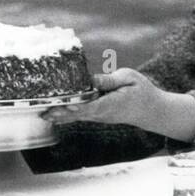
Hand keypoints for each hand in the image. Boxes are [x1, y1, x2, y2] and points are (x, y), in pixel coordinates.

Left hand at [42, 68, 194, 140]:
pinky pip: (81, 116)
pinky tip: (55, 116)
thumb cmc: (142, 91)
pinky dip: (68, 116)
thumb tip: (91, 79)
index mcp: (111, 103)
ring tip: (44, 115)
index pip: (90, 106)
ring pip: (78, 117)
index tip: (61, 104)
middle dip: (61, 112)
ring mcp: (101, 117)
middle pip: (79, 114)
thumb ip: (109, 80)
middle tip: (43, 111)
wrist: (151, 111)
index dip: (75, 106)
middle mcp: (103, 113)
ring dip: (61, 116)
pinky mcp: (99, 116)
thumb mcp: (129, 78)